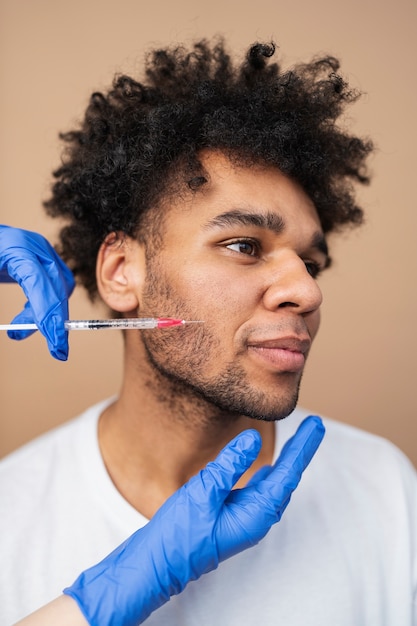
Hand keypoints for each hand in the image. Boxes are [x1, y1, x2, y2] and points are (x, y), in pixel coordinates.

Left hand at [0, 225, 74, 359]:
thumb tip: (12, 332)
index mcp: (18, 248)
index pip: (40, 283)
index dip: (48, 314)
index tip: (55, 342)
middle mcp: (36, 249)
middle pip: (57, 287)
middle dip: (57, 321)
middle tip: (57, 351)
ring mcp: (43, 254)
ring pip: (61, 289)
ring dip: (49, 315)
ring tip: (20, 331)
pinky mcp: (44, 262)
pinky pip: (56, 287)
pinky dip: (47, 305)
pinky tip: (30, 316)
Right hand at [64, 415, 324, 625]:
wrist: (156, 565)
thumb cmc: (178, 534)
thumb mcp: (203, 492)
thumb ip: (229, 464)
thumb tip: (253, 439)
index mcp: (255, 514)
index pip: (287, 474)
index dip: (303, 447)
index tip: (315, 426)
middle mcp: (255, 518)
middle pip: (285, 478)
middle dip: (300, 451)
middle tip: (314, 426)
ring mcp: (243, 518)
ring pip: (272, 484)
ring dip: (285, 461)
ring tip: (298, 441)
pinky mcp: (230, 517)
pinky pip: (256, 490)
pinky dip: (266, 472)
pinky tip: (265, 466)